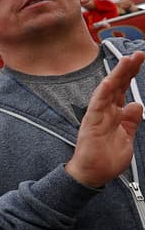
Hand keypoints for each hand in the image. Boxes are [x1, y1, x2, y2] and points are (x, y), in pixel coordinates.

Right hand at [66, 51, 144, 186]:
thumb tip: (135, 104)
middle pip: (117, 86)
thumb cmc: (106, 159)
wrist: (93, 175)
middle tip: (137, 54)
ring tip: (126, 61)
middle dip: (127, 70)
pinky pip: (96, 106)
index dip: (131, 74)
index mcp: (115, 114)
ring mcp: (98, 116)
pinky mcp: (91, 124)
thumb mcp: (127, 137)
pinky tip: (108, 82)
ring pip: (107, 91)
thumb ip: (131, 120)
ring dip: (116, 76)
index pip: (123, 89)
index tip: (139, 60)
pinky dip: (102, 94)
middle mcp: (106, 112)